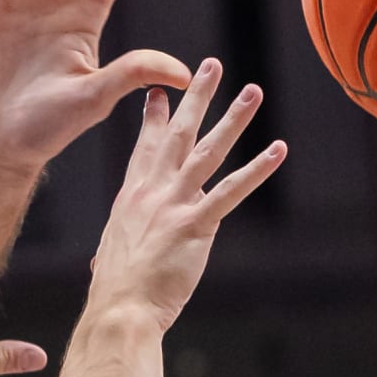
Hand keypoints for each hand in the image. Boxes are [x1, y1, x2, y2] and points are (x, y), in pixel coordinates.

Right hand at [86, 60, 285, 330]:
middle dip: (196, 97)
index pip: (146, 147)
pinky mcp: (195, 226)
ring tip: (253, 91)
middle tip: (211, 65)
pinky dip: (256, 170)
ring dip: (233, 119)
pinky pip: (232, 191)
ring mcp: (174, 205)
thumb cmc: (113, 297)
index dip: (155, 116)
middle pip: (178, 134)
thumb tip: (100, 266)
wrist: (118, 312)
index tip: (159, 90)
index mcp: (131, 198)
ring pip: (208, 151)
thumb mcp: (109, 263)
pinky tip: (277, 151)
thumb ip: (114, 253)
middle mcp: (152, 192)